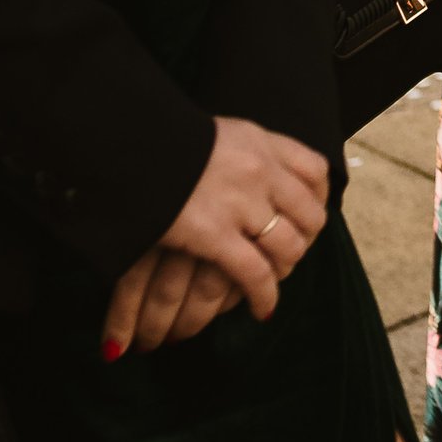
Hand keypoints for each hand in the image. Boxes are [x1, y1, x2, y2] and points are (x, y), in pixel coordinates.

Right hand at [101, 115, 330, 351]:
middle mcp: (260, 169)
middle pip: (308, 215)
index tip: (306, 218)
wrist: (125, 141)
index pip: (314, 172)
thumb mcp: (216, 132)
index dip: (316, 200)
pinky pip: (255, 274)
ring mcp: (241, 202)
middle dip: (304, 241)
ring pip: (288, 247)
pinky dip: (264, 296)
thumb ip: (242, 151)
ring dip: (283, 270)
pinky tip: (261, 309)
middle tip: (290, 258)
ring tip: (272, 283)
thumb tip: (256, 175)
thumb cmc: (162, 139)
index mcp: (261, 140)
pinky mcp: (214, 234)